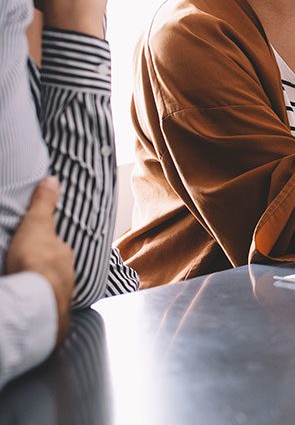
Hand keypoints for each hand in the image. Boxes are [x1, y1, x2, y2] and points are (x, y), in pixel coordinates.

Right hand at [5, 177, 74, 343]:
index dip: (45, 249)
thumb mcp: (36, 225)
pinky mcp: (50, 317)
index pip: (56, 249)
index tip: (35, 253)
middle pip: (55, 271)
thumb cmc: (35, 259)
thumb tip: (52, 179)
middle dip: (44, 272)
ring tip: (26, 289)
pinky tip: (29, 307)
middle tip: (27, 272)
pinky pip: (43, 308)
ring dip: (40, 290)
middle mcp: (67, 275)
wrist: (37, 299)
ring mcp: (60, 297)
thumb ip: (43, 204)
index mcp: (64, 255)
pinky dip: (37, 306)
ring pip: (51, 289)